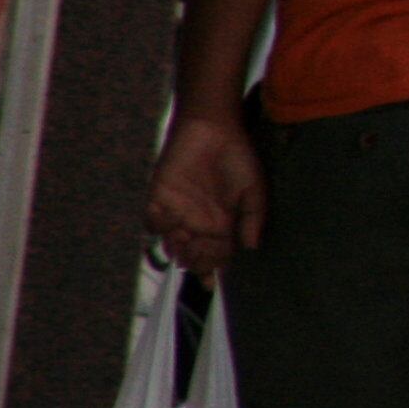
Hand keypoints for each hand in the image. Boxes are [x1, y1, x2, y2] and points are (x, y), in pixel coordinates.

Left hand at [146, 111, 265, 281]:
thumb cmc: (237, 157)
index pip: (217, 256)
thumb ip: (254, 218)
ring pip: (172, 243)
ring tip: (186, 245)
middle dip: (195, 262)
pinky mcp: (160, 197)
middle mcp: (199, 224)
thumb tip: (251, 247)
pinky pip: (153, 222)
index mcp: (223, 226)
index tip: (212, 280)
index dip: (213, 270)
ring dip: (176, 249)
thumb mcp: (255, 189)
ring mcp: (178, 212)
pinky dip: (158, 226)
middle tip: (199, 258)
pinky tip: (169, 223)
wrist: (213, 128)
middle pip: (193, 255)